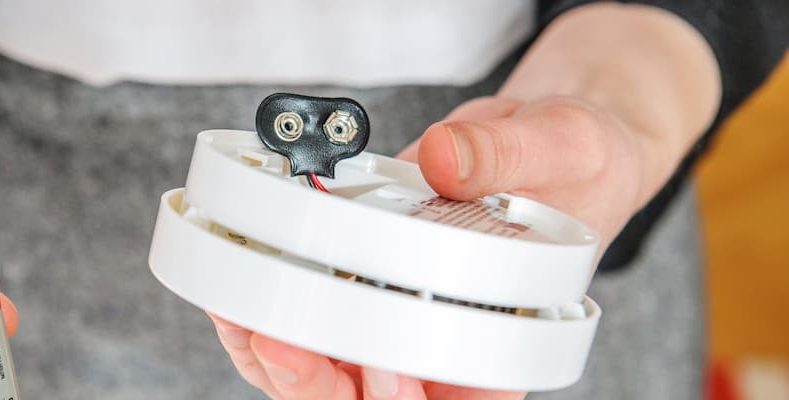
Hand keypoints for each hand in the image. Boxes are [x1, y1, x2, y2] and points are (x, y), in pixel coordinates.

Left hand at [211, 94, 657, 398]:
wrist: (546, 142)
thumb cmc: (577, 159)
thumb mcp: (561, 145)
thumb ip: (504, 156)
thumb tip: (444, 157)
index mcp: (507, 342)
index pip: (458, 399)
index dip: (407, 399)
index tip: (377, 369)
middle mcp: (443, 343)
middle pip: (371, 395)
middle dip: (317, 380)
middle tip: (277, 338)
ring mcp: (395, 319)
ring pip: (328, 371)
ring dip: (280, 351)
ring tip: (242, 310)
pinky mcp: (361, 285)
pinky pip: (305, 317)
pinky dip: (267, 308)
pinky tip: (240, 283)